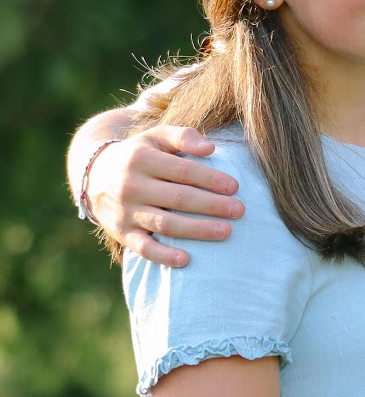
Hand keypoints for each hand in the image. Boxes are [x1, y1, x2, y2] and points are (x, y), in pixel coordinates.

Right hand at [87, 126, 240, 266]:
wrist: (92, 174)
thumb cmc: (138, 154)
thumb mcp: (156, 137)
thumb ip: (183, 136)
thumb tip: (210, 148)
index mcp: (141, 159)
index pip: (182, 171)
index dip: (210, 179)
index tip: (235, 187)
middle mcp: (131, 186)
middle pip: (178, 199)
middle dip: (212, 205)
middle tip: (240, 210)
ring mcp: (125, 212)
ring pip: (165, 224)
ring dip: (197, 230)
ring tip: (226, 231)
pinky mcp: (121, 233)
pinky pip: (142, 248)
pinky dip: (163, 256)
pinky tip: (186, 260)